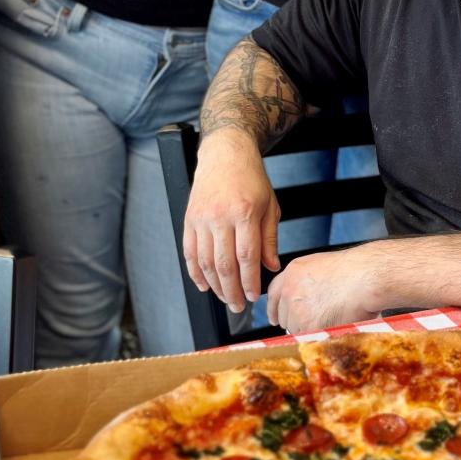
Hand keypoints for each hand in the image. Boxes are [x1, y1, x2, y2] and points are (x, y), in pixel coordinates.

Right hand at [183, 132, 279, 311]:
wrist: (225, 152)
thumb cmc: (251, 178)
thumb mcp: (270, 205)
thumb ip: (269, 239)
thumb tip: (270, 268)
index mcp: (244, 212)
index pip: (247, 257)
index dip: (250, 281)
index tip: (254, 296)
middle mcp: (220, 216)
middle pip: (224, 265)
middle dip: (232, 291)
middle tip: (239, 307)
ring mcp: (201, 218)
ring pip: (205, 262)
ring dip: (215, 286)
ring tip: (225, 298)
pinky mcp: (189, 219)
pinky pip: (190, 252)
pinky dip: (195, 273)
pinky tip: (204, 285)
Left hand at [266, 244, 385, 334]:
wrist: (366, 277)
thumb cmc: (355, 270)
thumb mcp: (322, 266)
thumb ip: (307, 280)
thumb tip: (305, 299)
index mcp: (293, 271)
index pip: (273, 293)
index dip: (275, 308)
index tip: (275, 316)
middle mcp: (290, 289)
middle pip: (284, 315)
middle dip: (295, 321)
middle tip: (315, 321)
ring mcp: (296, 308)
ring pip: (295, 329)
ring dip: (308, 330)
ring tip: (331, 319)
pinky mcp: (307, 325)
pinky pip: (307, 338)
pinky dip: (319, 337)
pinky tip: (332, 326)